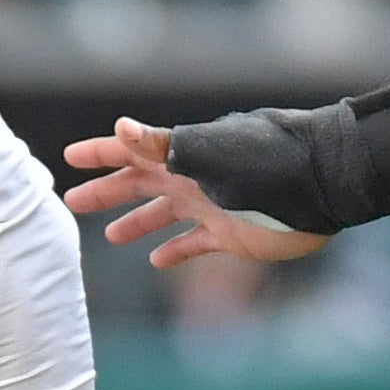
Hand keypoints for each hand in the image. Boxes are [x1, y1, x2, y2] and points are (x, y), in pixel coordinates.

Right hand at [61, 119, 328, 268]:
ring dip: (136, 222)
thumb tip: (119, 128)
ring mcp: (211, 206)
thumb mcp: (210, 153)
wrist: (321, 184)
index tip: (68, 158)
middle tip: (72, 202)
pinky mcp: (231, 234)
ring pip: (163, 215)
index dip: (100, 153)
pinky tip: (158, 261)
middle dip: (106, 192)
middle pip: (139, 184)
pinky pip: (195, 243)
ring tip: (110, 235)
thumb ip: (164, 146)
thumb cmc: (266, 163)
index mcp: (182, 156)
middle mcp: (192, 178)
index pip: (131, 151)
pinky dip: (176, 251)